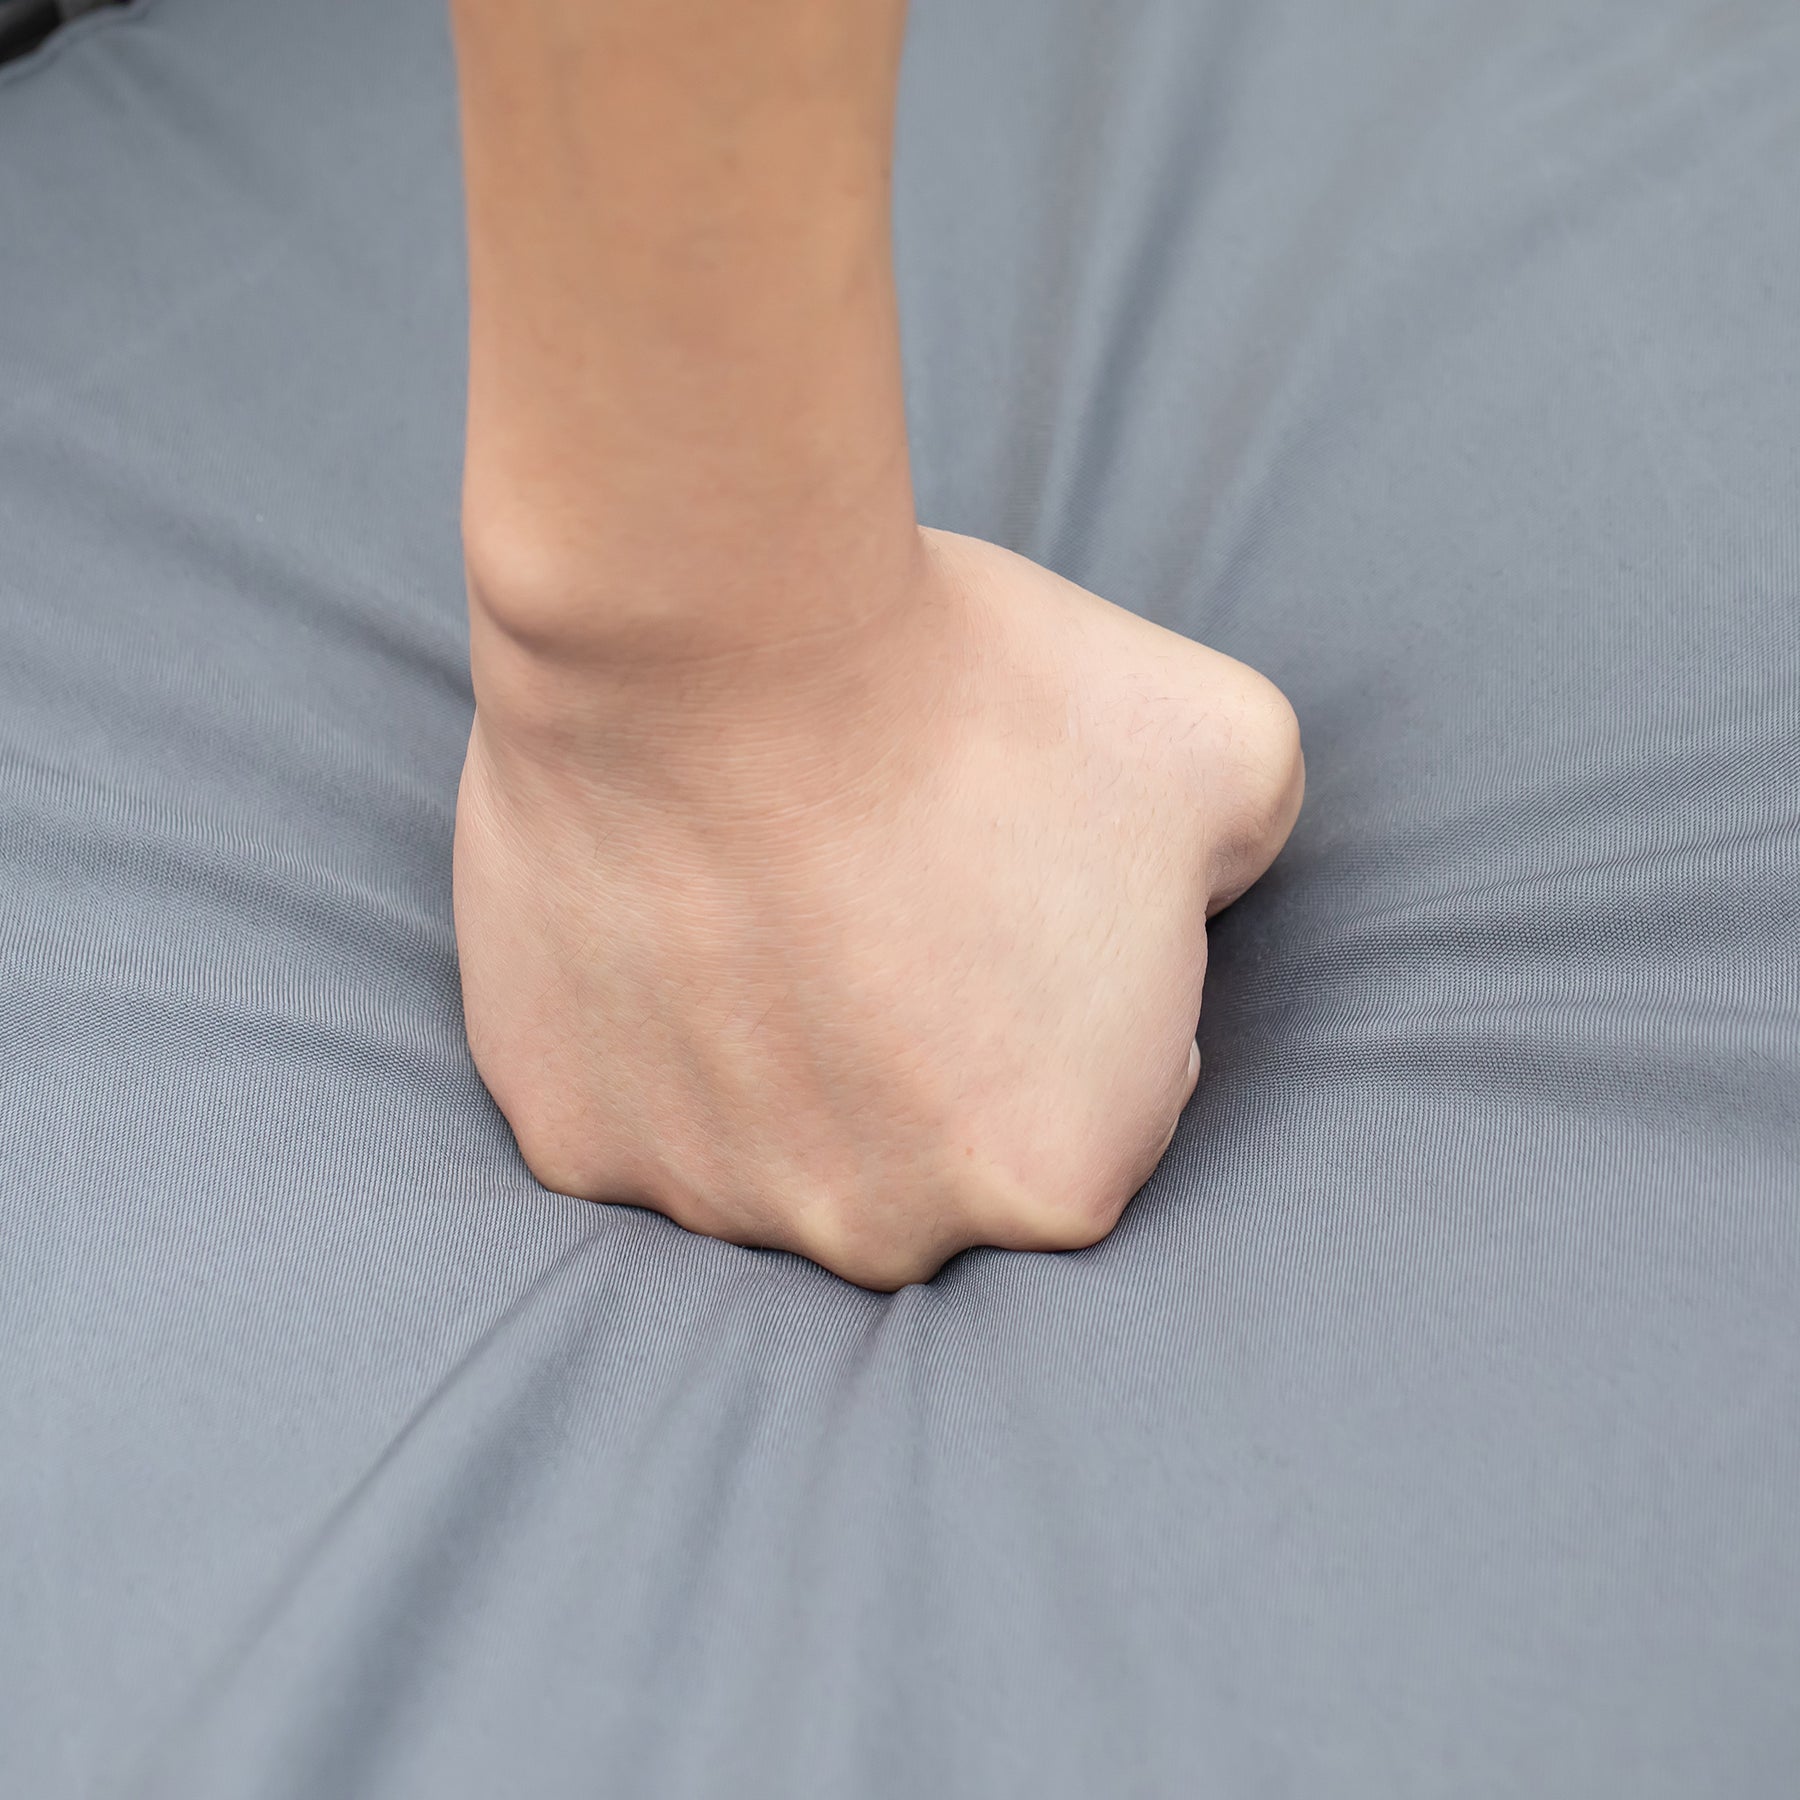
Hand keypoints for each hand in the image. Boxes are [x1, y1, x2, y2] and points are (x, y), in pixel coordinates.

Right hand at [453, 525, 1302, 1288]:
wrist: (716, 630)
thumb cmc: (977, 694)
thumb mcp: (1223, 751)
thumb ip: (1249, 868)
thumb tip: (1199, 902)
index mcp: (1055, 1179)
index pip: (1085, 1124)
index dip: (1064, 1007)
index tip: (1013, 909)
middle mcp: (883, 1233)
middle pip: (929, 1165)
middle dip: (929, 1059)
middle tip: (889, 909)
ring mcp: (712, 1202)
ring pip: (775, 1154)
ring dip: (790, 1066)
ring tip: (774, 911)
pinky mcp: (572, 1141)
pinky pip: (636, 1122)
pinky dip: (655, 1051)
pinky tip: (672, 933)